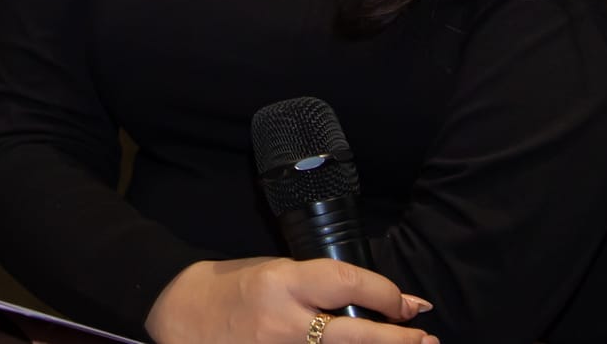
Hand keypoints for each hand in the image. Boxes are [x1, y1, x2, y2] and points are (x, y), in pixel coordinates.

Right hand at [145, 257, 437, 343]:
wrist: (181, 314)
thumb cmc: (230, 287)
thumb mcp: (274, 270)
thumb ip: (316, 285)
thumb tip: (367, 298)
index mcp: (282, 283)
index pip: (346, 282)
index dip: (386, 293)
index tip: (407, 302)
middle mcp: (282, 321)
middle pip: (355, 335)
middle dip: (398, 339)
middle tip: (426, 338)